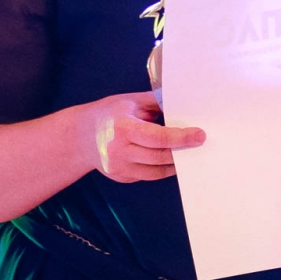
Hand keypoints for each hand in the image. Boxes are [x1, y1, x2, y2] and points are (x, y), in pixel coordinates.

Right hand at [77, 91, 203, 182]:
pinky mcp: (121, 177)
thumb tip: (182, 105)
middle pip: (159, 156)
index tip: (199, 136)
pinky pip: (148, 175)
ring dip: (175, 163)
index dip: (181, 138)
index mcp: (123, 128)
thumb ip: (156, 102)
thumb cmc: (109, 114)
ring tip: (188, 153)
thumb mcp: (130, 102)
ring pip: (156, 171)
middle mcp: (119, 150)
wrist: (81, 136)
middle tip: (199, 144)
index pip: (157, 137)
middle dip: (182, 151)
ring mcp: (119, 167)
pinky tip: (170, 159)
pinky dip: (162, 168)